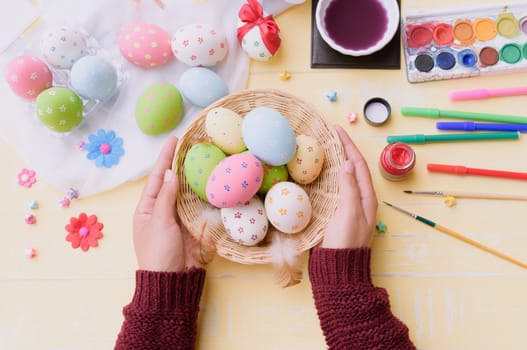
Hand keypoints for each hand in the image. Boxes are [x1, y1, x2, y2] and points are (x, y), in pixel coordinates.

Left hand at [133, 136, 200, 271]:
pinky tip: (211, 184)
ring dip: (193, 178)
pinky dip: (203, 195)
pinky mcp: (191, 227)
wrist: (171, 280)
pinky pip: (197, 206)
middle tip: (192, 146)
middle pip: (172, 182)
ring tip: (203, 160)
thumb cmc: (158, 252)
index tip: (174, 140)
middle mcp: (161, 210)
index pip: (157, 177)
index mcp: (147, 208)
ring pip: (185, 193)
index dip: (165, 158)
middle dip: (180, 165)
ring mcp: (177, 218)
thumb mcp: (159, 222)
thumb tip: (170, 173)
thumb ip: (166, 197)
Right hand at [321, 125, 377, 248]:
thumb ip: (349, 188)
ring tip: (321, 149)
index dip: (348, 145)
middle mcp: (358, 200)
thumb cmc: (345, 242)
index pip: (358, 164)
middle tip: (327, 136)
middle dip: (341, 151)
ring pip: (341, 179)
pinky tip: (314, 175)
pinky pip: (331, 190)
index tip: (337, 130)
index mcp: (366, 198)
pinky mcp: (334, 214)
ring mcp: (346, 207)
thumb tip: (347, 164)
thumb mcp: (349, 213)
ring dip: (333, 163)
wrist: (337, 270)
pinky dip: (324, 178)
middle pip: (351, 169)